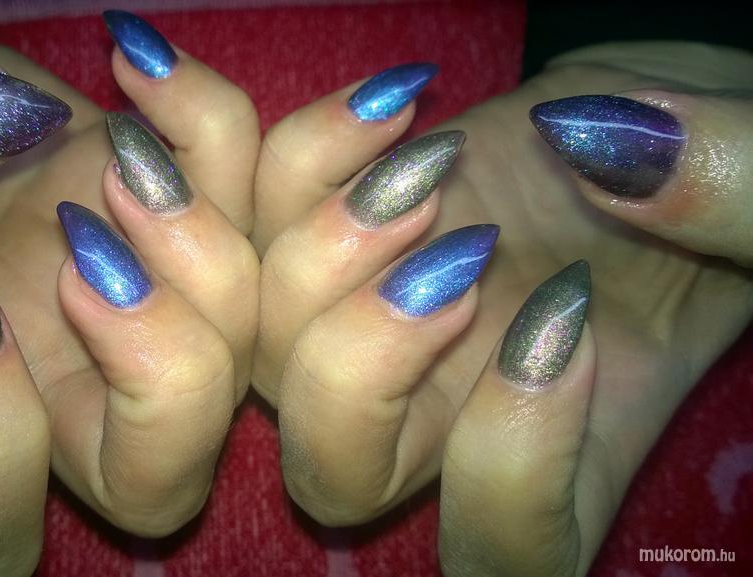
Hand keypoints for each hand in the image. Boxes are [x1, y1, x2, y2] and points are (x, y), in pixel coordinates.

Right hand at [0, 3, 258, 574]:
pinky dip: (219, 132)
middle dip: (161, 374)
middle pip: (159, 482)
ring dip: (205, 255)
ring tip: (119, 150)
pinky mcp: (169, 213)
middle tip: (81, 239)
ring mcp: (121, 307)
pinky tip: (137, 66)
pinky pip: (253, 206)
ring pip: (237, 358)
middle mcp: (39, 386)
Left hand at [251, 39, 752, 576]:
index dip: (507, 470)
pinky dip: (303, 155)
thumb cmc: (724, 171)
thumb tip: (617, 158)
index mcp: (575, 437)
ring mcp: (378, 319)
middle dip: (360, 364)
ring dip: (324, 250)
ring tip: (430, 161)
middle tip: (460, 249)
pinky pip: (256, 218)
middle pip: (332, 469)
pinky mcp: (337, 229)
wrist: (642, 123)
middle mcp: (453, 404)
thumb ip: (727, 190)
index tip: (567, 325)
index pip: (501, 547)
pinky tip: (400, 101)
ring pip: (266, 350)